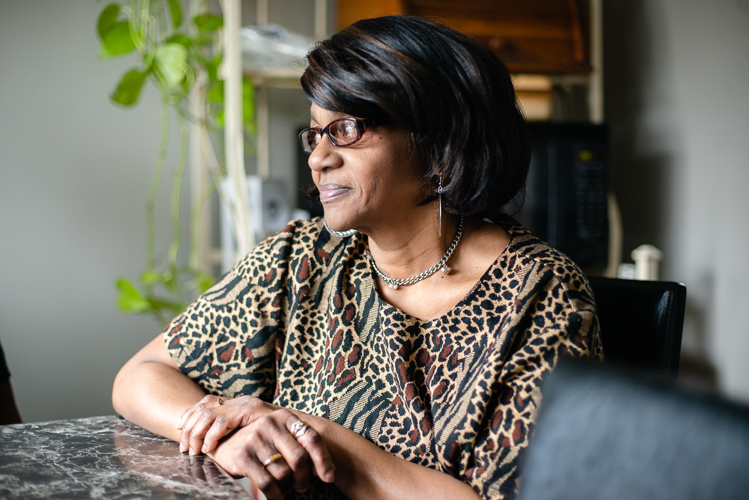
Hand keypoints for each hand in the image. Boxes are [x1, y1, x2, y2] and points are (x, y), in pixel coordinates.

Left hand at [177, 395, 276, 455]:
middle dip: (189, 427)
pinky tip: (209, 448)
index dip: (189, 414)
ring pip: (209, 414)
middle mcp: (239, 400)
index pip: (206, 402)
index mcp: (236, 403)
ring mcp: (245, 403)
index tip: (179, 428)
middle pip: (204, 407)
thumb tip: (210, 442)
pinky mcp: (250, 410)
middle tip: (184, 447)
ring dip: (197, 433)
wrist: (301, 432)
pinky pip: (223, 420)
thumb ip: (233, 433)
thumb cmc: (275, 438)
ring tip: (194, 451)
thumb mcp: (249, 433)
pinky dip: (212, 435)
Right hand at [209, 409, 334, 499]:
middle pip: (300, 458)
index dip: (323, 460)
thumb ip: (301, 445)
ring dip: (287, 485)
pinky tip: (277, 497)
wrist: (224, 444)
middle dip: (304, 477)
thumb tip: (326, 470)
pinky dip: (275, 495)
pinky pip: (267, 482)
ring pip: (284, 472)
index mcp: (284, 417)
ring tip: (283, 484)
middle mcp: (270, 424)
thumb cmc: (260, 443)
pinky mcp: (243, 456)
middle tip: (302, 485)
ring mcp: (255, 439)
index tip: (329, 477)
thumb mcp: (280, 436)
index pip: (312, 438)